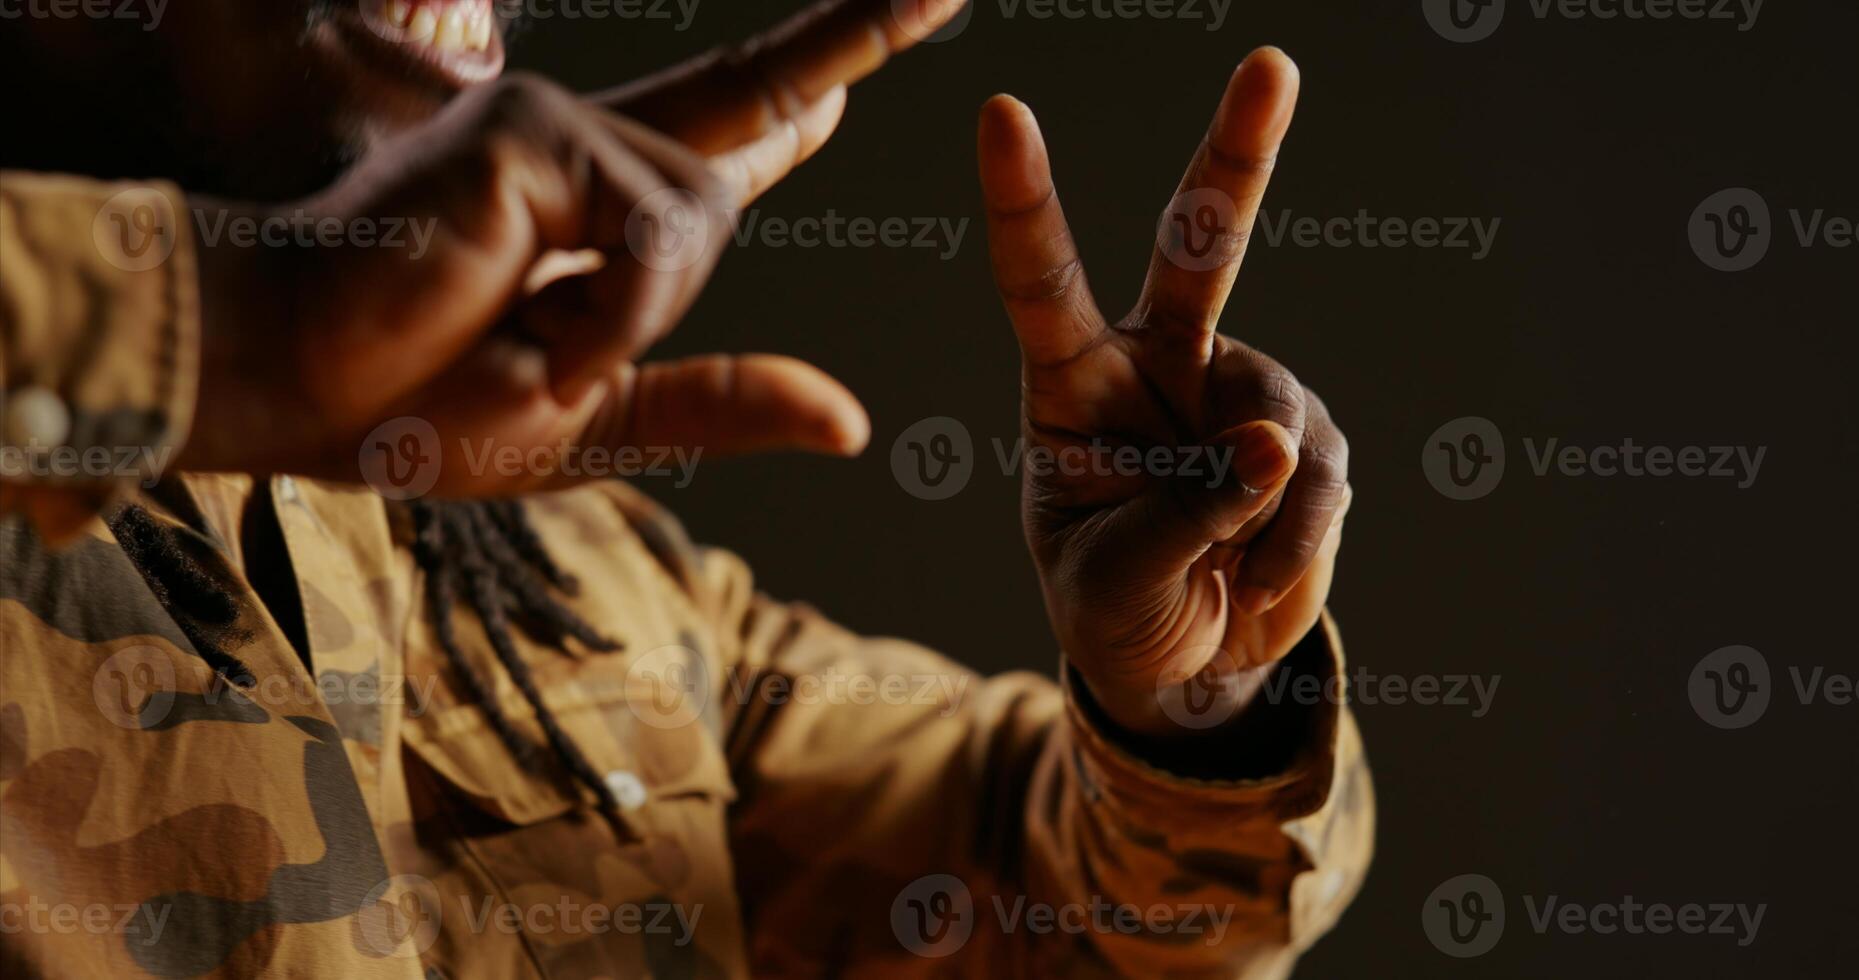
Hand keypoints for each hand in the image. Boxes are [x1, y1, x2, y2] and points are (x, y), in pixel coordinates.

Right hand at [180, 0, 970, 494]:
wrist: (290, 389)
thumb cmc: (410, 410)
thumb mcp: (596, 419)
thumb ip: (722, 405)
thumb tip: (858, 426)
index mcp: (600, 222)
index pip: (729, 145)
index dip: (807, 96)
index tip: (889, 32)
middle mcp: (586, 155)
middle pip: (744, 138)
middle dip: (860, 31)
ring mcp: (558, 130)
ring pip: (699, 219)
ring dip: (636, 317)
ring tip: (535, 353)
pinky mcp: (534, 128)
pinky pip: (652, 232)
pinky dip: (616, 313)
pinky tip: (542, 344)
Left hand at [977, 48, 1352, 738]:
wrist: (1184, 662)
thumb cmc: (1112, 606)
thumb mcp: (1114, 580)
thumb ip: (1181, 517)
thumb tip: (1277, 445)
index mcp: (1070, 384)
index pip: (1040, 282)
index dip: (1023, 199)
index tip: (1002, 111)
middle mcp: (1156, 362)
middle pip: (1199, 247)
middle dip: (1238, 155)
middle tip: (1273, 66)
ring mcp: (1238, 392)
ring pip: (1277, 416)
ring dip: (1263, 515)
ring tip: (1228, 576)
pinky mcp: (1305, 436)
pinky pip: (1318, 477)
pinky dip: (1296, 542)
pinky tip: (1259, 577)